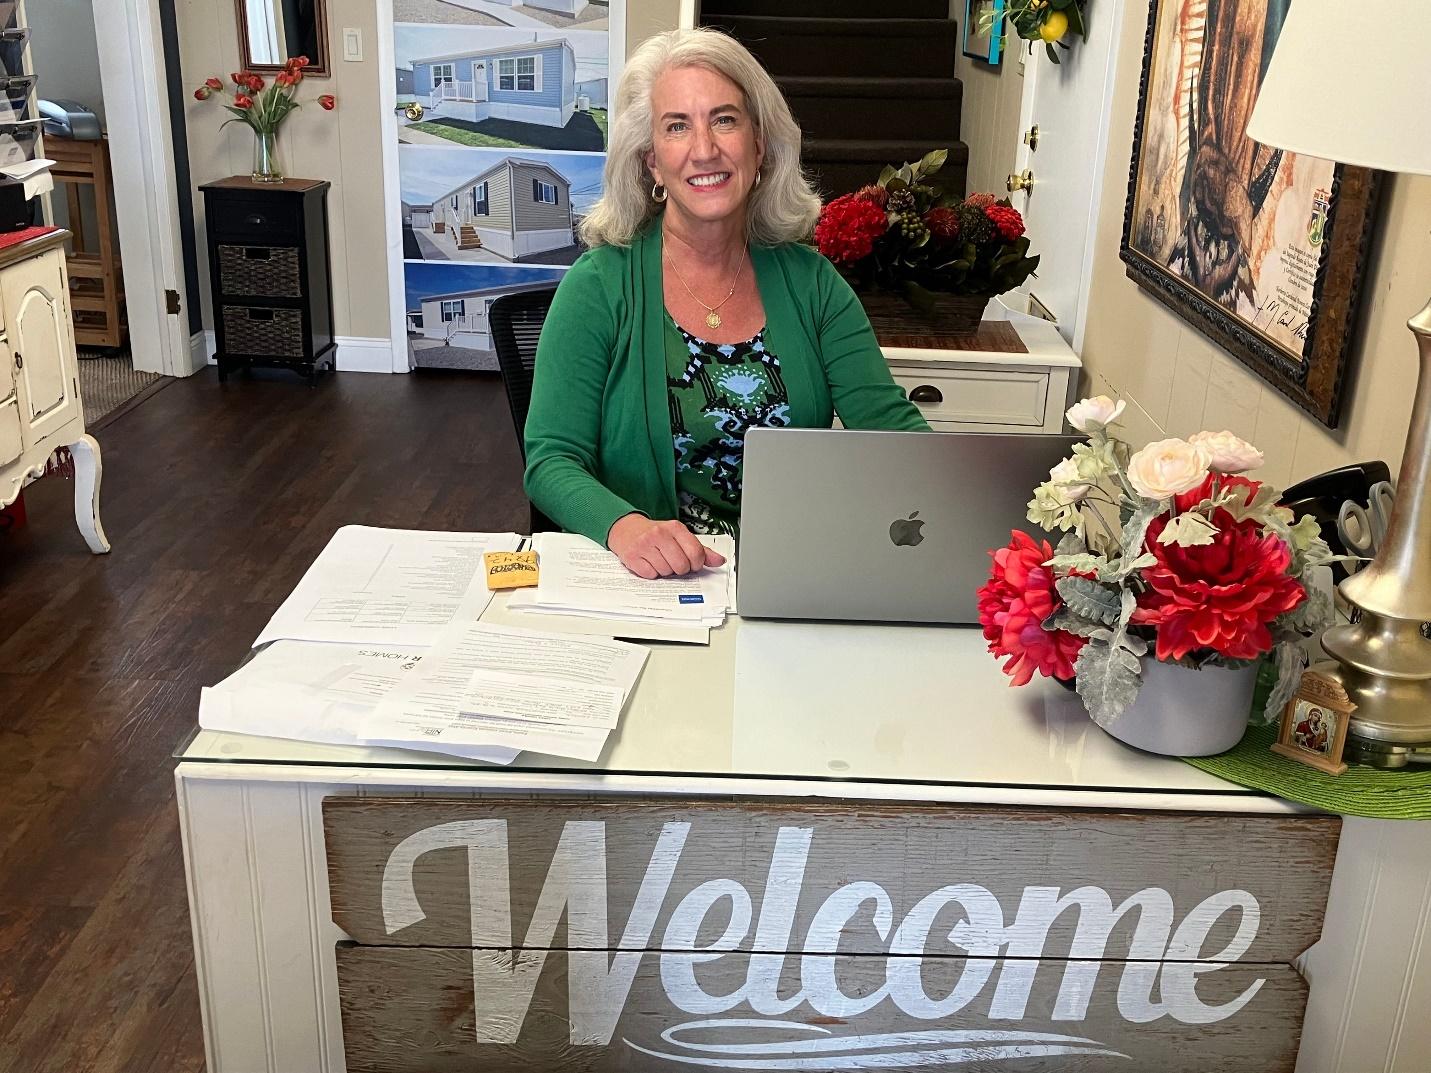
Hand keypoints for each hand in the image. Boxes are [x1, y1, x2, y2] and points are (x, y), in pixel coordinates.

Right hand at [607, 514, 725, 578]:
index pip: (696, 553)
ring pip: (666, 572)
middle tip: (672, 561)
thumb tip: (718, 561)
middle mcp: (659, 534)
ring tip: (659, 560)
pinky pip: (651, 575)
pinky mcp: (632, 557)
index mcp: (675, 528)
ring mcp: (644, 545)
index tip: (692, 563)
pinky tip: (648, 563)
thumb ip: (700, 550)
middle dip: (679, 568)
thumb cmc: (656, 534)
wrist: (626, 529)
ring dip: (664, 571)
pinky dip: (651, 573)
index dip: (696, 564)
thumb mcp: (679, 536)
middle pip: (681, 566)